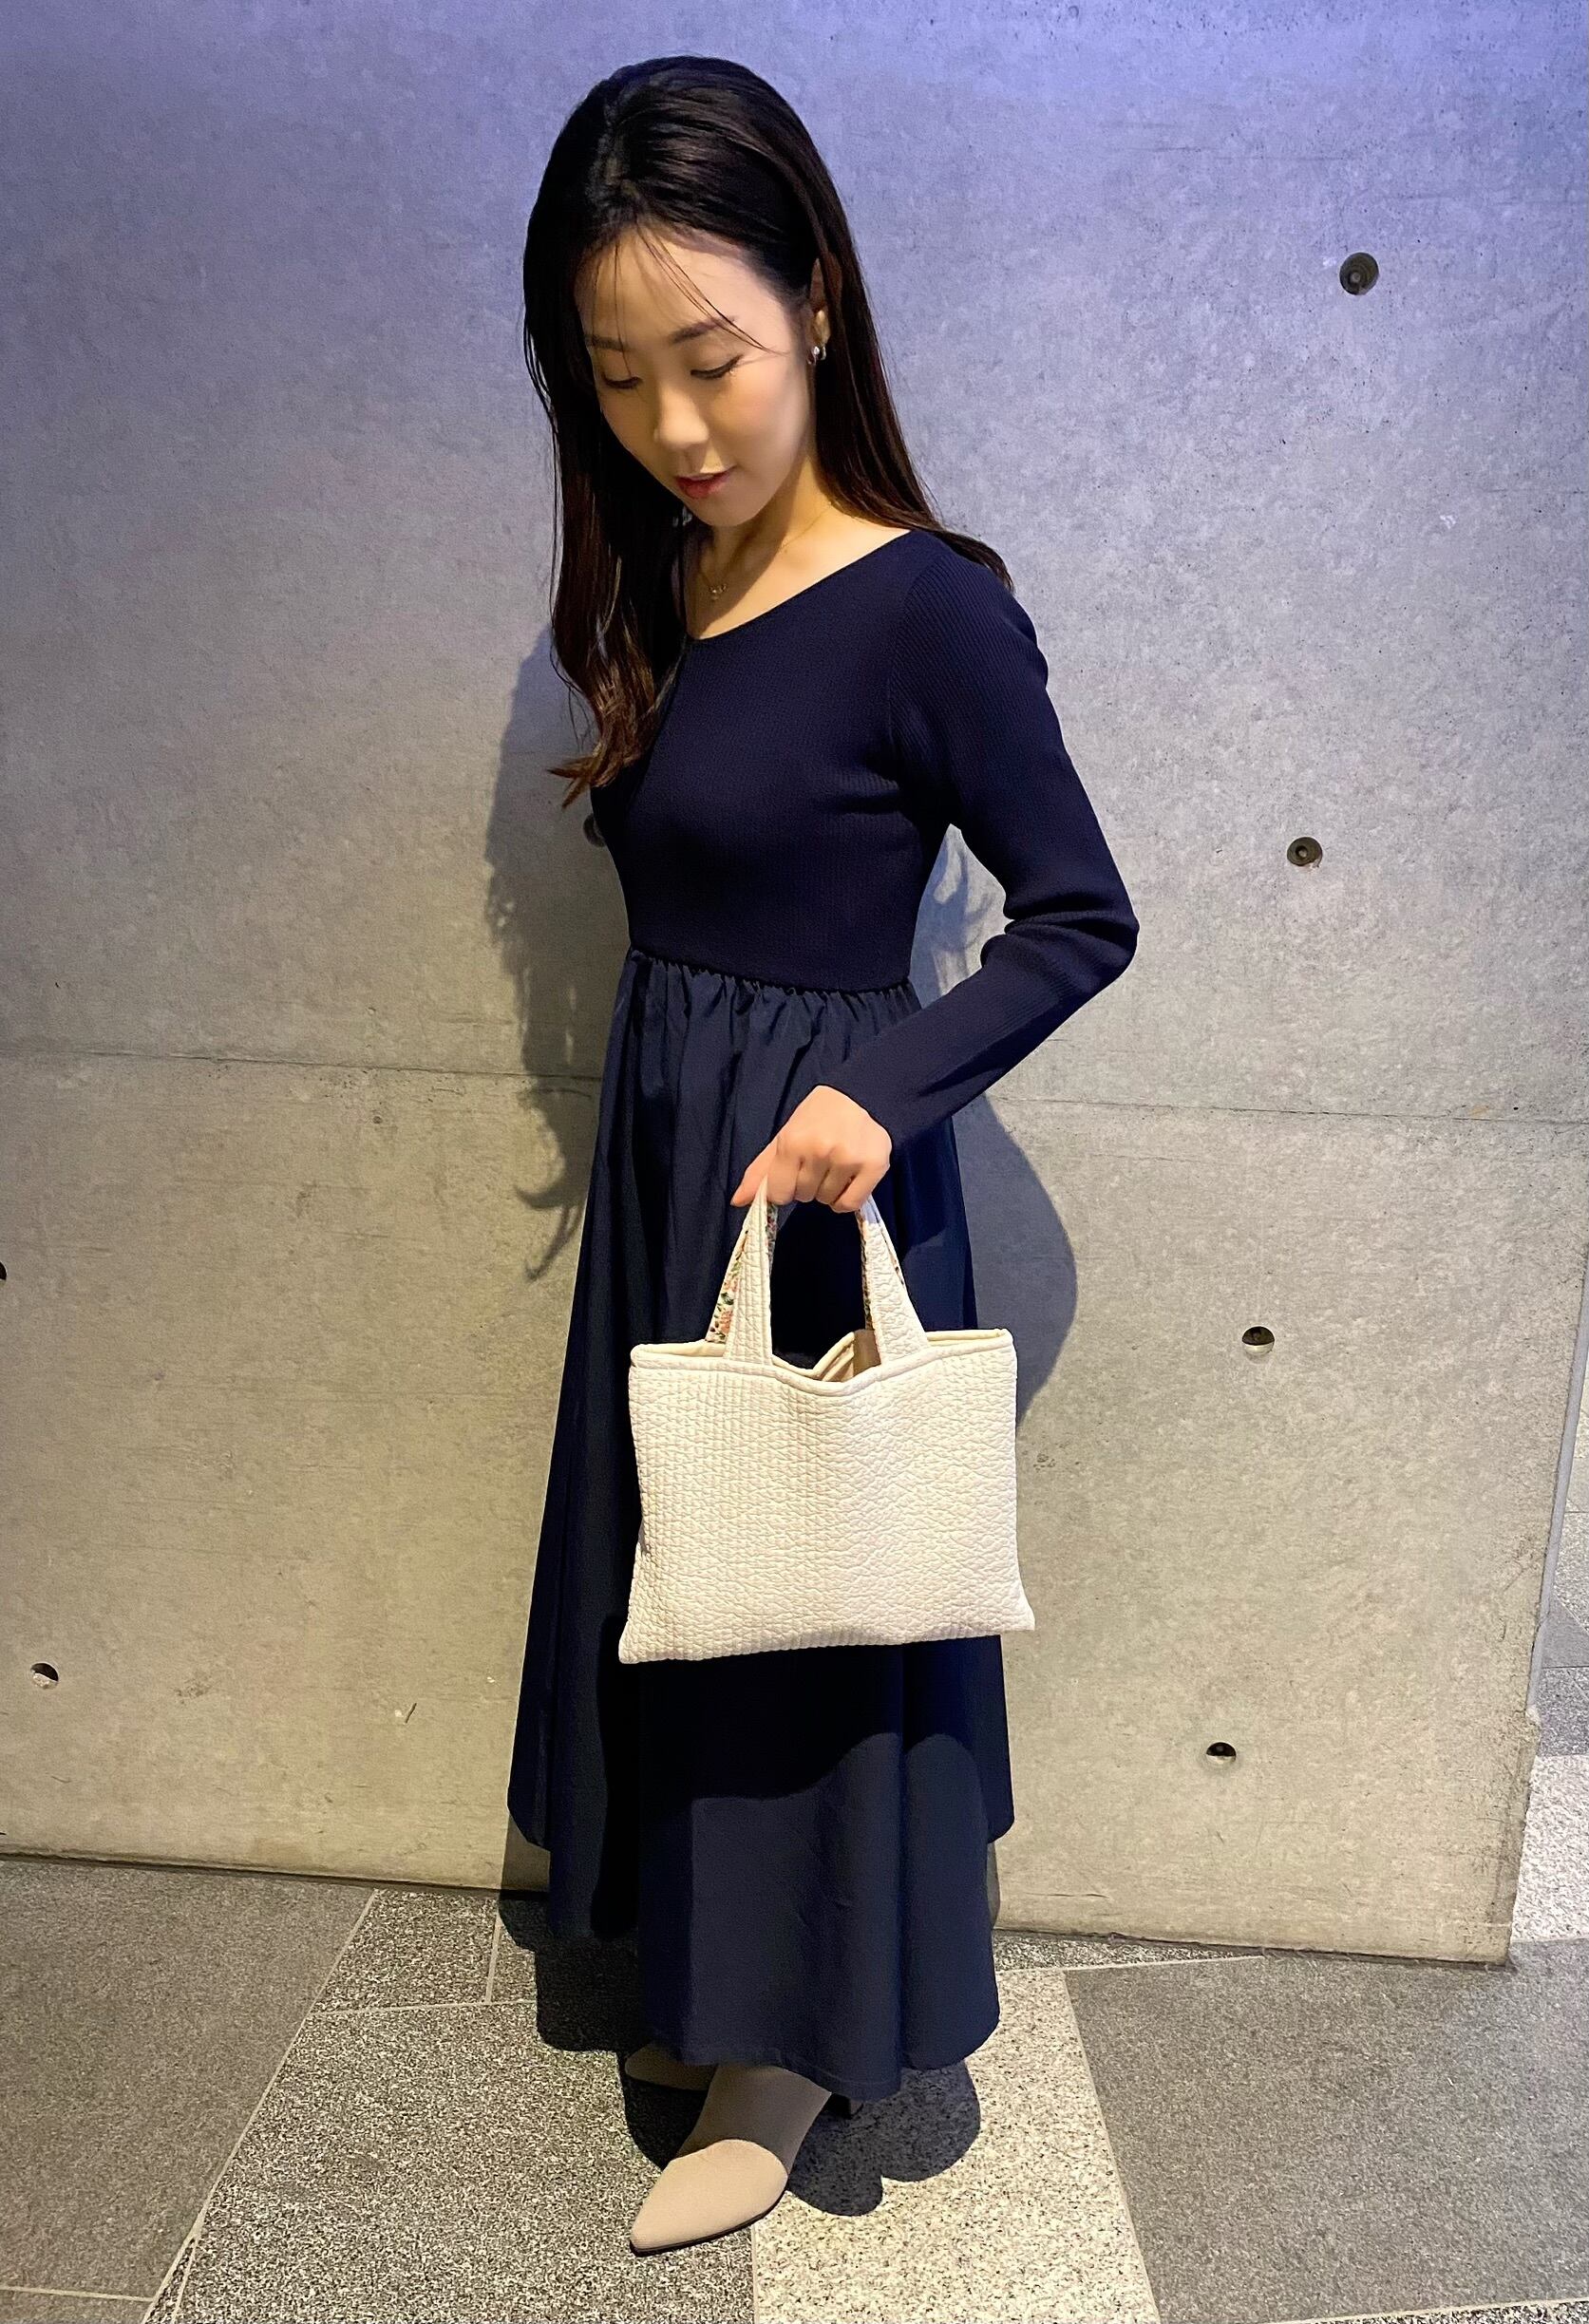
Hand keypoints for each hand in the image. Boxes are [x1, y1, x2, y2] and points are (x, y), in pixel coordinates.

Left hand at [729, 1085, 892, 1213]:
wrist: (859, 1096)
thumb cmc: (817, 1119)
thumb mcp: (784, 1138)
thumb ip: (760, 1171)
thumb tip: (737, 1201)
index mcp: (792, 1143)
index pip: (779, 1193)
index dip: (785, 1187)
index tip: (794, 1172)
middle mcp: (820, 1151)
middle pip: (804, 1196)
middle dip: (808, 1184)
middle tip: (819, 1161)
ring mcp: (848, 1159)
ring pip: (827, 1201)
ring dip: (829, 1189)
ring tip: (836, 1164)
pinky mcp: (874, 1166)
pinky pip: (850, 1204)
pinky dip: (847, 1198)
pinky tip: (848, 1178)